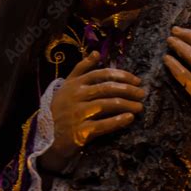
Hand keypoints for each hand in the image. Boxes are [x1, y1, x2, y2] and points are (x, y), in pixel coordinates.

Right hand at [39, 52, 144, 172]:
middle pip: (106, 88)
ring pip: (106, 105)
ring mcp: (77, 114)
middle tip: (142, 93)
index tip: (137, 80)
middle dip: (127, 90)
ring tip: (140, 107)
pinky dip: (117, 121)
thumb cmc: (61, 109)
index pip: (101, 74)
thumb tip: (97, 53)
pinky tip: (129, 118)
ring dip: (126, 104)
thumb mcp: (67, 86)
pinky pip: (102, 125)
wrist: (48, 138)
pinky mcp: (80, 132)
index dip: (121, 76)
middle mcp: (75, 96)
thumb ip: (82, 68)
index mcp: (74, 84)